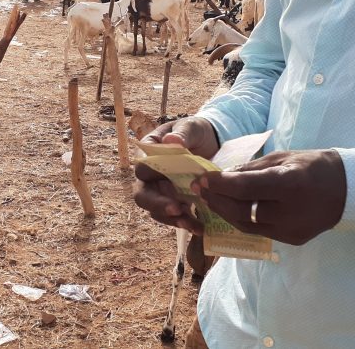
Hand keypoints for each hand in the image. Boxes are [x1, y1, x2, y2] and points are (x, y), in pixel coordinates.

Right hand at [133, 117, 219, 234]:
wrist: (212, 142)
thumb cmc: (196, 132)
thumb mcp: (192, 127)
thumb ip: (183, 134)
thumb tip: (171, 140)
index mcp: (149, 153)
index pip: (142, 167)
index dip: (151, 175)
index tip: (167, 178)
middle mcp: (151, 175)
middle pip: (143, 194)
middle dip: (157, 204)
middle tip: (176, 209)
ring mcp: (162, 190)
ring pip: (156, 210)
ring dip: (171, 219)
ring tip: (190, 223)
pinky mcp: (176, 201)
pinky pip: (174, 217)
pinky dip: (185, 223)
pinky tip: (200, 228)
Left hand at [190, 150, 346, 244]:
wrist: (347, 191)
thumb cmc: (312, 167)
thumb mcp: (282, 158)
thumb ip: (252, 169)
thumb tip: (223, 176)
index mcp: (289, 184)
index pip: (245, 188)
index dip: (220, 184)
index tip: (202, 179)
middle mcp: (289, 211)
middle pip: (241, 210)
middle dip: (216, 199)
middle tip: (199, 188)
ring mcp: (290, 230)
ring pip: (245, 224)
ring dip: (223, 212)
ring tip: (209, 199)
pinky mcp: (290, 240)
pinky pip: (257, 231)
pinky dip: (240, 220)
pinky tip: (228, 210)